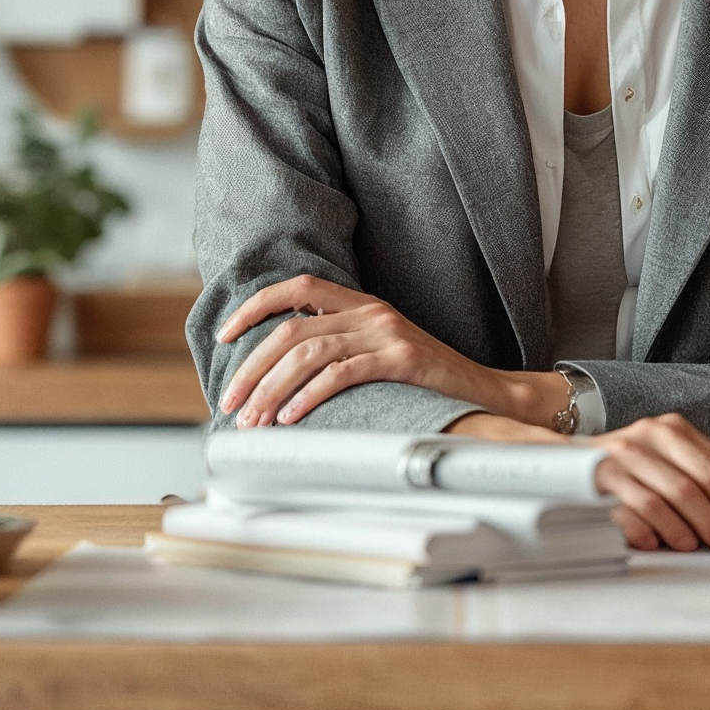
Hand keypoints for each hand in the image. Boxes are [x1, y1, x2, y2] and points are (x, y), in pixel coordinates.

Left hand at [215, 274, 564, 428]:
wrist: (485, 394)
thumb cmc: (426, 383)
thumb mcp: (379, 354)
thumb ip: (340, 351)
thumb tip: (279, 377)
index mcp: (362, 304)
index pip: (297, 287)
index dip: (256, 306)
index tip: (225, 335)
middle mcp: (371, 311)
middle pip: (292, 328)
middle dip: (252, 367)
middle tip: (231, 402)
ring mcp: (387, 333)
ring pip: (309, 352)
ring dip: (272, 389)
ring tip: (254, 421)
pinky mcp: (402, 359)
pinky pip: (342, 373)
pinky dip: (309, 396)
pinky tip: (291, 418)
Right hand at [590, 413, 709, 554]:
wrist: (563, 464)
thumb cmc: (628, 472)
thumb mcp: (673, 467)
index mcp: (674, 430)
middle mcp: (652, 435)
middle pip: (706, 478)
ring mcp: (626, 453)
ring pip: (677, 491)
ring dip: (704, 524)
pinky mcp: (602, 476)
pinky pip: (640, 504)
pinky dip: (664, 528)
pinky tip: (678, 544)